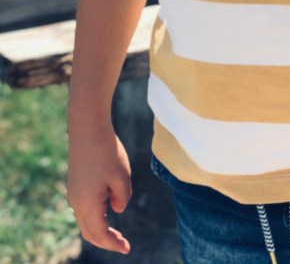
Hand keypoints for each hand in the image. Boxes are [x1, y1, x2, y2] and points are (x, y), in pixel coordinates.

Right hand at [67, 124, 131, 253]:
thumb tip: (117, 210)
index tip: (127, 249)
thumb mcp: (121, 175)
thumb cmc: (106, 150)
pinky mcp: (75, 184)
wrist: (87, 128)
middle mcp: (76, 201)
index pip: (100, 233)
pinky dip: (95, 217)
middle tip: (123, 244)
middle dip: (105, 241)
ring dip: (100, 229)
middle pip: (89, 232)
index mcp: (87, 202)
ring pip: (85, 221)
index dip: (113, 243)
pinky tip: (108, 211)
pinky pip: (84, 209)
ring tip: (116, 233)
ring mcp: (74, 193)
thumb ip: (122, 197)